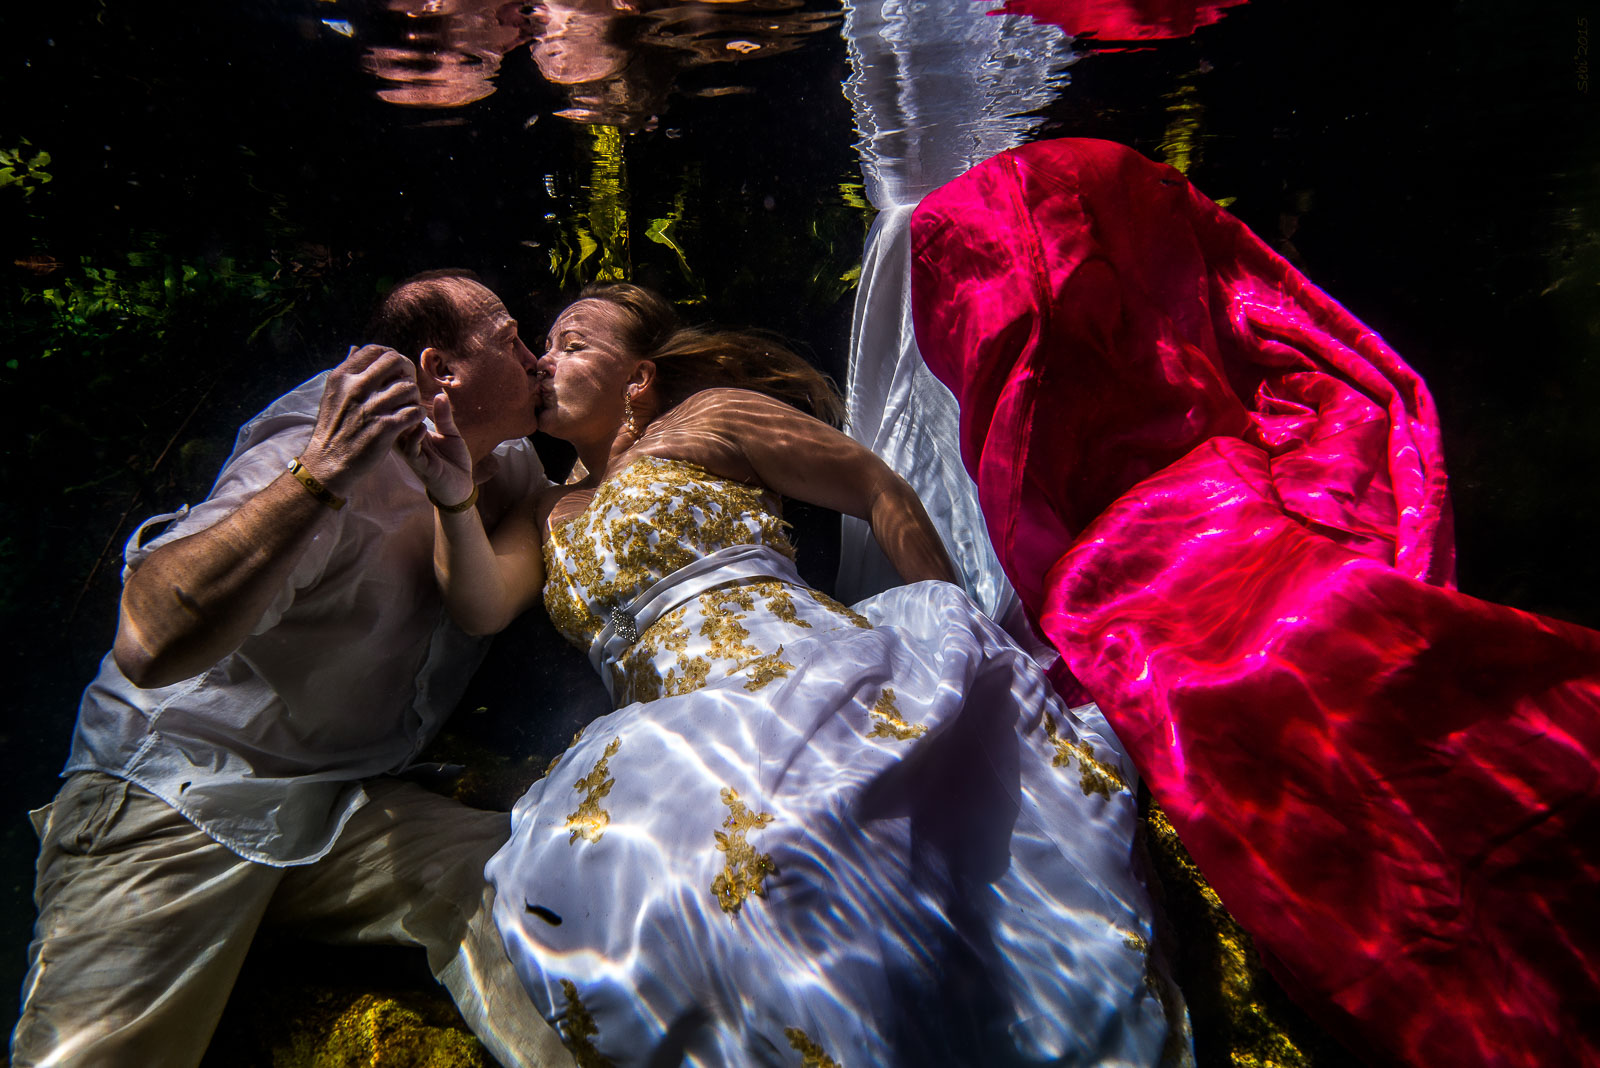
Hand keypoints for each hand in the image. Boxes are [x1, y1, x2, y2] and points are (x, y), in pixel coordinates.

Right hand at [299, 345, 424, 492]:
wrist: (329, 462)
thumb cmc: (334, 427)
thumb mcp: (333, 394)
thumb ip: (348, 371)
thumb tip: (354, 347)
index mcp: (343, 377)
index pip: (375, 350)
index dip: (391, 356)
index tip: (396, 370)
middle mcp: (356, 388)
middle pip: (396, 362)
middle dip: (407, 372)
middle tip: (407, 387)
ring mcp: (371, 408)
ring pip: (409, 388)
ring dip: (414, 397)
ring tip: (408, 406)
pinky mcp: (384, 428)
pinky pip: (414, 412)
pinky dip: (417, 415)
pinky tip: (412, 420)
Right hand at [397, 392, 475, 505]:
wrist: (462, 487)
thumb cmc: (453, 460)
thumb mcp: (449, 433)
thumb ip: (443, 416)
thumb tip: (440, 393)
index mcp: (413, 433)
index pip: (400, 413)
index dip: (400, 398)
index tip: (404, 382)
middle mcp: (409, 442)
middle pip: (394, 422)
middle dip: (396, 406)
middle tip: (402, 391)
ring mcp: (413, 454)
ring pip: (398, 436)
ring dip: (403, 421)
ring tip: (412, 407)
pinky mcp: (421, 466)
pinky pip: (411, 451)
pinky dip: (414, 438)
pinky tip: (421, 428)